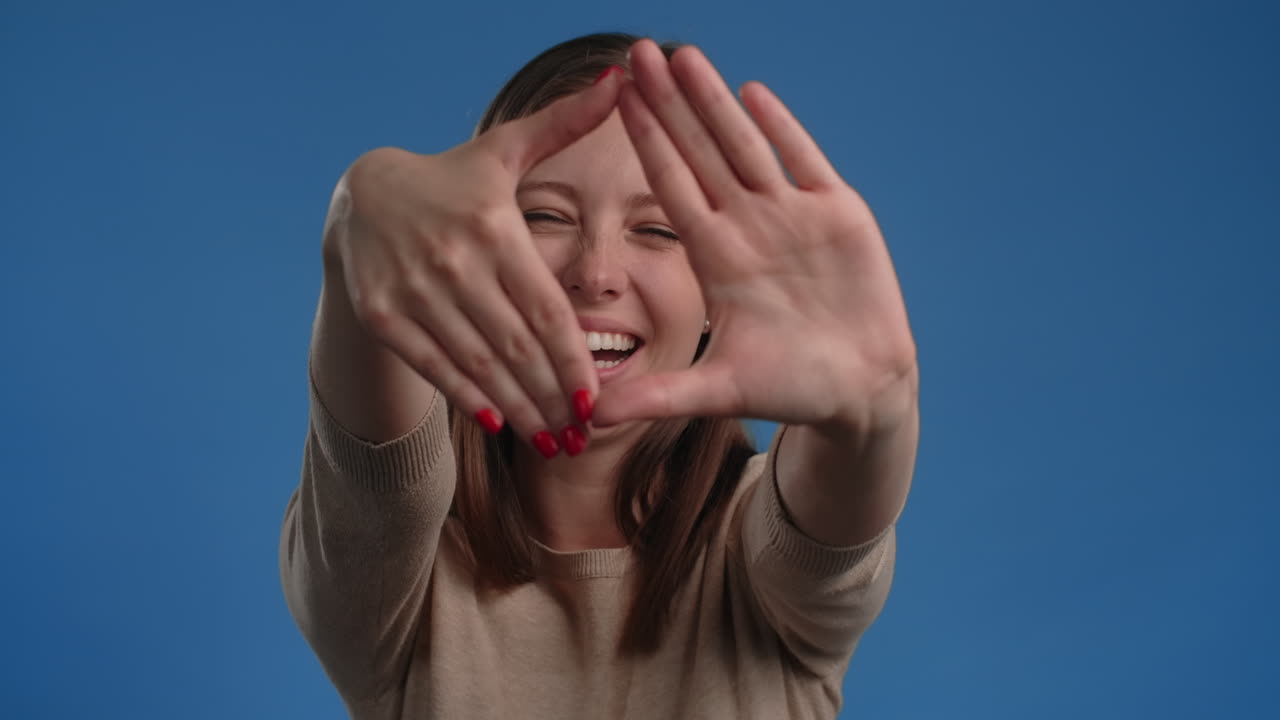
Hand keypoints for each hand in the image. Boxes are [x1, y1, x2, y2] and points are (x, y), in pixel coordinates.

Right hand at [328, 69, 625, 453]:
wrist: (363, 196)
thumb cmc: (455, 179)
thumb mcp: (505, 148)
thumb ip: (564, 123)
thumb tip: (623, 80)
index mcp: (492, 226)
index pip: (544, 310)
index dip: (573, 360)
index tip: (597, 401)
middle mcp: (453, 261)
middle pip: (515, 347)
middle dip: (552, 398)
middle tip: (581, 435)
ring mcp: (413, 291)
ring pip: (477, 364)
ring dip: (518, 408)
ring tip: (552, 441)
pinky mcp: (383, 314)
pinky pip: (434, 367)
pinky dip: (467, 397)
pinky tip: (499, 422)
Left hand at [595, 41, 917, 432]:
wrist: (859, 388)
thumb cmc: (789, 388)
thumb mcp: (717, 393)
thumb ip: (657, 397)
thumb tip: (590, 418)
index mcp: (714, 256)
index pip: (670, 186)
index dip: (645, 142)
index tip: (613, 100)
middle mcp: (746, 226)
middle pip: (699, 152)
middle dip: (668, 104)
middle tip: (635, 53)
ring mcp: (791, 215)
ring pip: (746, 145)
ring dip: (715, 101)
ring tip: (684, 55)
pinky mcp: (838, 214)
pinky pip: (804, 161)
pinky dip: (782, 128)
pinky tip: (753, 92)